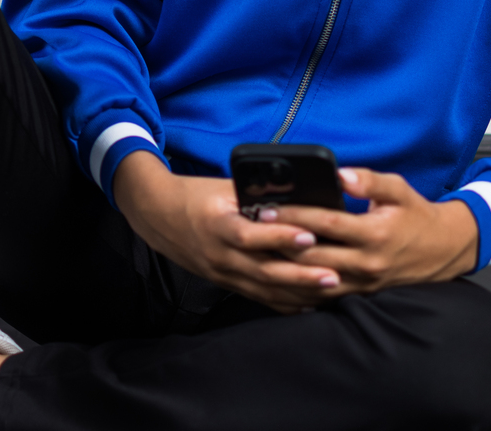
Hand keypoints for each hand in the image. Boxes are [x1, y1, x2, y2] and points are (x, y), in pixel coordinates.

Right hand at [112, 151, 341, 312]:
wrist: (157, 215)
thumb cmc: (195, 195)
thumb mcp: (224, 187)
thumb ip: (256, 192)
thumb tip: (295, 190)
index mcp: (217, 224)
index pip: (250, 235)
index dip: (280, 238)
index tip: (310, 236)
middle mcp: (219, 254)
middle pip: (263, 270)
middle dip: (301, 275)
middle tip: (333, 275)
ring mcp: (222, 272)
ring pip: (264, 288)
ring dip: (298, 291)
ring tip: (329, 289)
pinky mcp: (225, 282)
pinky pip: (258, 296)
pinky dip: (283, 301)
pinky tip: (307, 303)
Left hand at [268, 167, 478, 297]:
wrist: (443, 250)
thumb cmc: (416, 215)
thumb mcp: (399, 189)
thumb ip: (369, 180)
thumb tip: (341, 173)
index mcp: (375, 233)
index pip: (326, 224)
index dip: (296, 216)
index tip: (268, 208)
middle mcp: (367, 262)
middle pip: (313, 256)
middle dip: (279, 242)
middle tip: (250, 230)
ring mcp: (363, 283)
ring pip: (315, 280)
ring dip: (285, 268)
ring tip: (258, 252)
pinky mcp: (361, 295)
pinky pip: (324, 296)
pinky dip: (300, 288)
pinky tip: (279, 279)